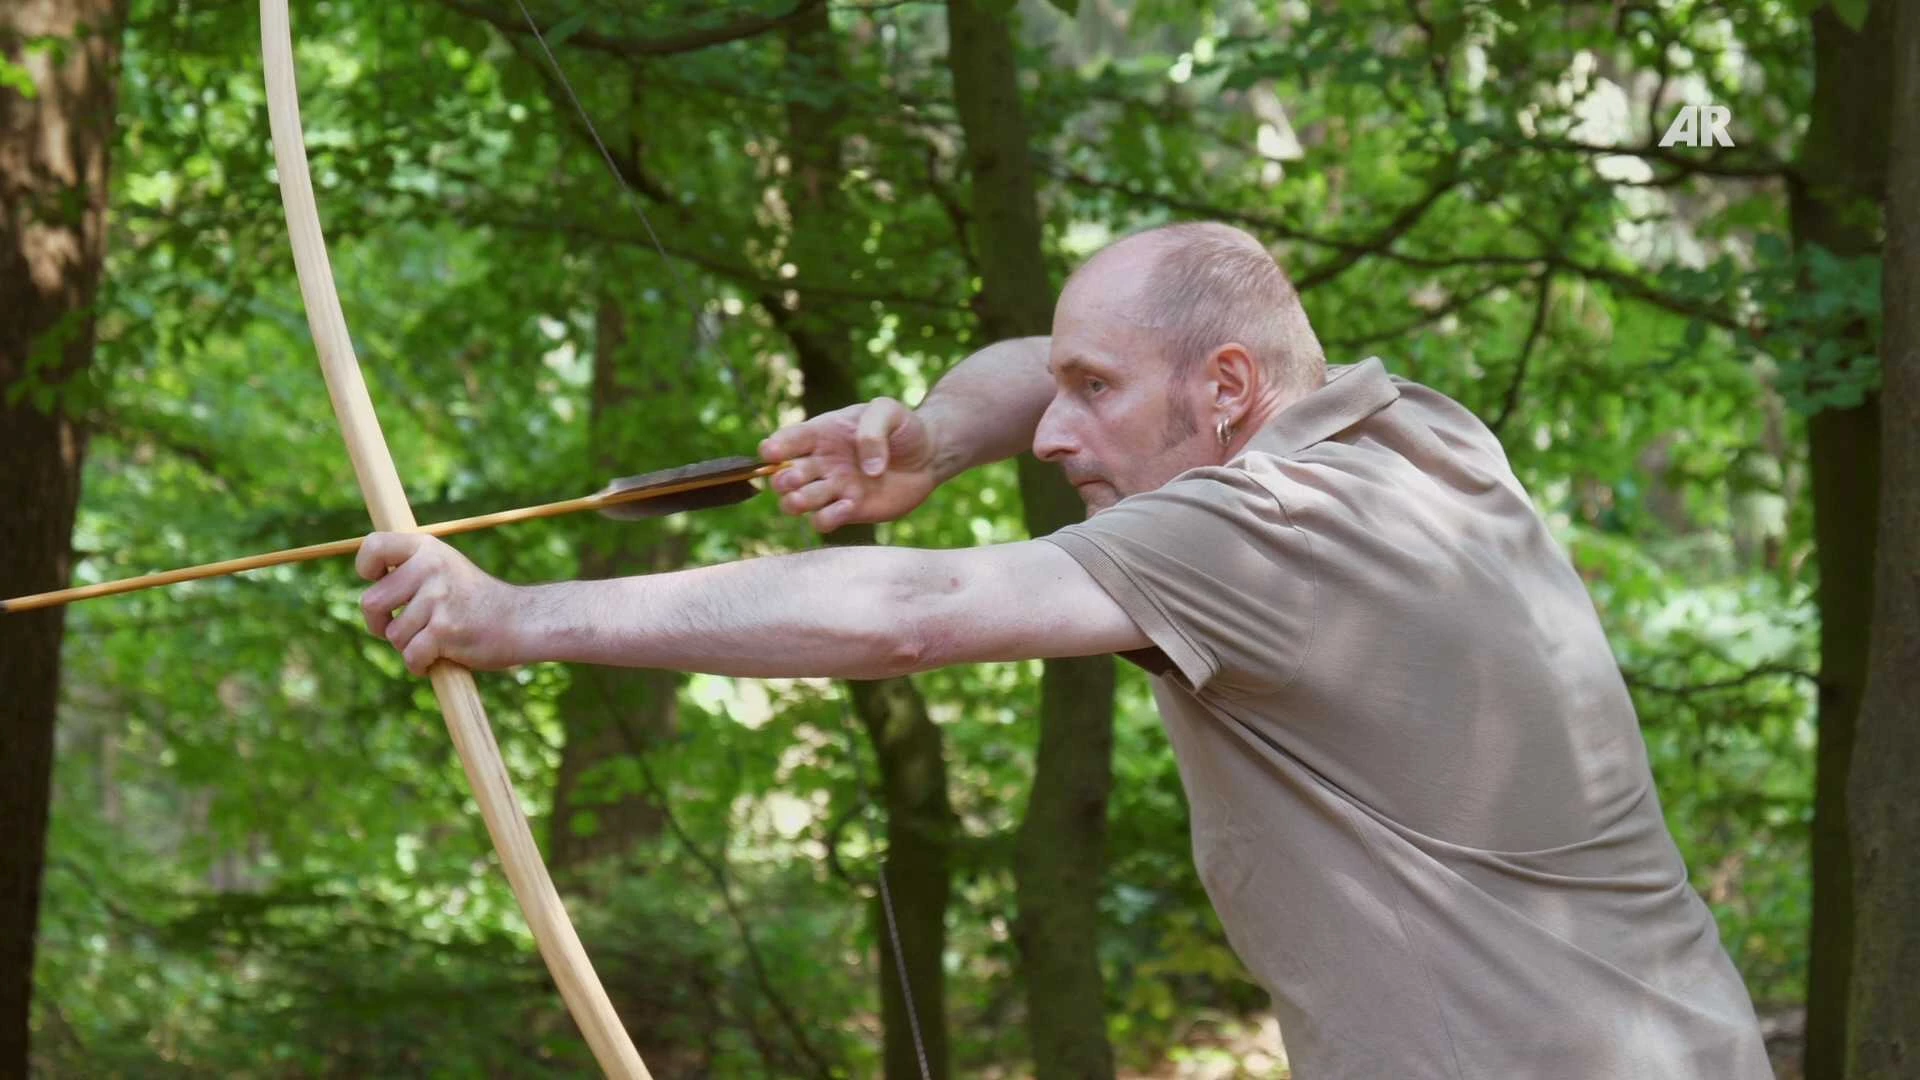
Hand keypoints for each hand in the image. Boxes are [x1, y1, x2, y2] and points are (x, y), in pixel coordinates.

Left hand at [356, 532, 525, 675]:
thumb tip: (370, 584)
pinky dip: (420, 665)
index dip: (366, 568)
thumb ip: (411, 570)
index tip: (379, 582)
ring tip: (434, 640)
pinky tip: (437, 659)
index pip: (374, 546)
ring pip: (393, 635)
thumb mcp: (446, 568)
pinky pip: (411, 656)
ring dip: (408, 646)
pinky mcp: (444, 629)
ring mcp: (437, 598)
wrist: (521, 621)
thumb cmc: (476, 601)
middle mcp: (430, 567)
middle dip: (379, 624)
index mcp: (427, 549)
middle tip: (398, 629)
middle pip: (371, 602)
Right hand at [759, 396, 940, 531]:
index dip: (773, 448)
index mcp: (822, 434)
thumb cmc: (904, 428)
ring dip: (796, 502)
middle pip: (783, 476)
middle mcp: (820, 463)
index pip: (787, 440)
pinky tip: (846, 506)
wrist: (928, 456)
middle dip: (783, 479)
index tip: (772, 453)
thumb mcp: (888, 411)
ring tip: (810, 497)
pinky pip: (823, 521)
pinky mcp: (848, 511)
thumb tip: (867, 469)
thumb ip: (873, 431)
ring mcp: (832, 488)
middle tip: (798, 477)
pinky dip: (826, 518)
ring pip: (796, 502)